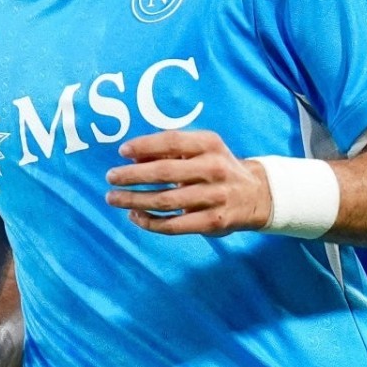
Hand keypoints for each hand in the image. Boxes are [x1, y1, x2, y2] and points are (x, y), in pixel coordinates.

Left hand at [104, 129, 271, 235]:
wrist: (256, 194)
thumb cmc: (217, 167)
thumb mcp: (202, 149)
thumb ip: (171, 150)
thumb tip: (132, 158)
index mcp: (210, 144)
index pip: (172, 141)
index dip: (144, 145)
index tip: (122, 151)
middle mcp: (214, 169)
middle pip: (164, 172)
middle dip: (132, 176)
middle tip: (110, 177)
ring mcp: (215, 197)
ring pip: (165, 200)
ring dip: (135, 200)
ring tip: (114, 198)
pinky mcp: (213, 222)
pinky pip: (174, 224)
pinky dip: (150, 222)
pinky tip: (135, 216)